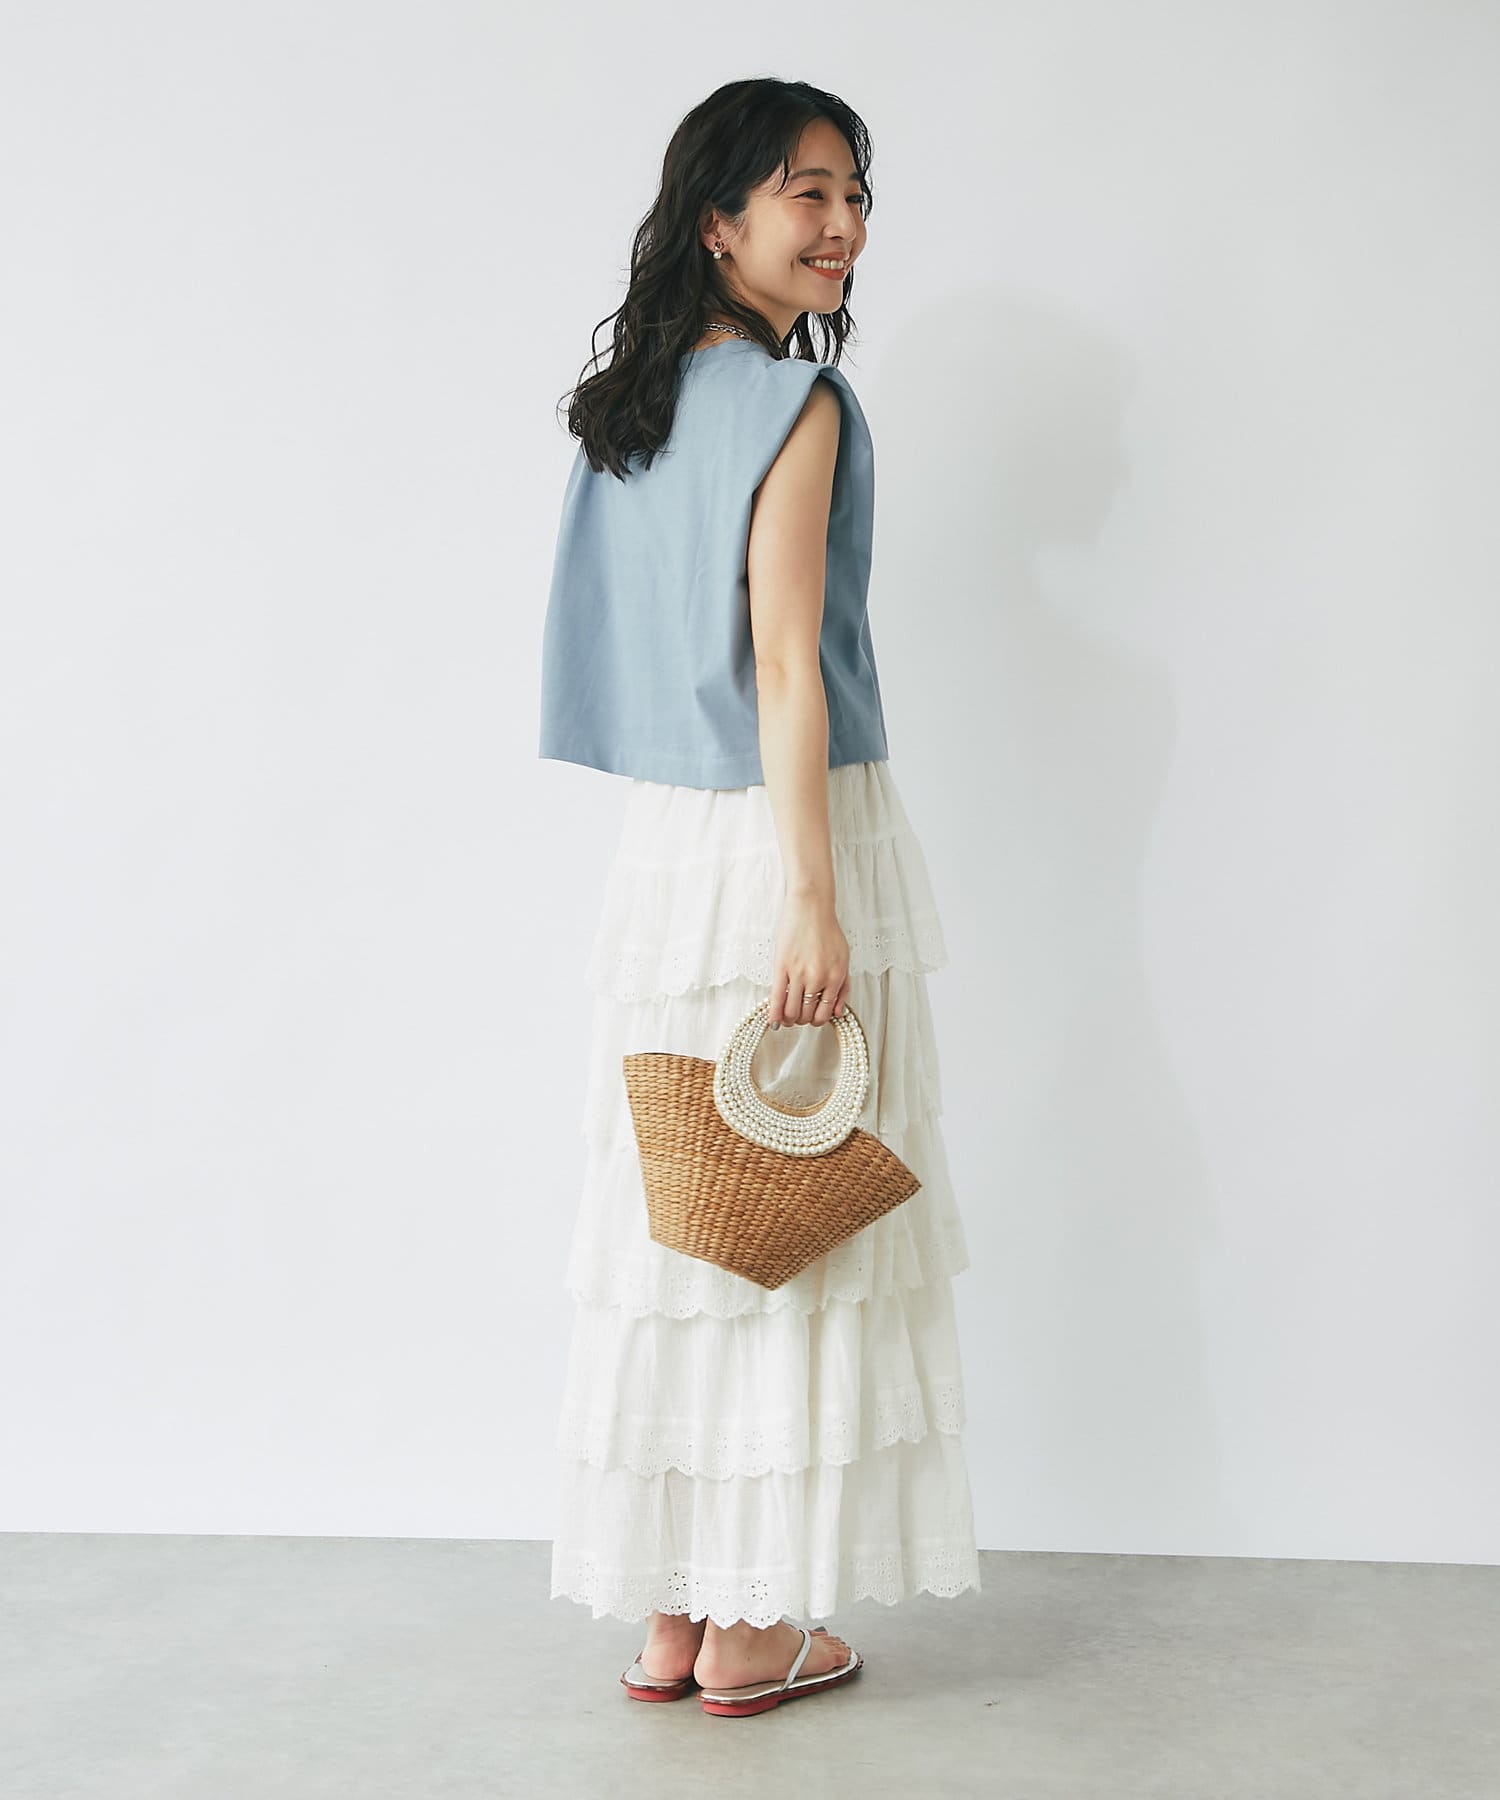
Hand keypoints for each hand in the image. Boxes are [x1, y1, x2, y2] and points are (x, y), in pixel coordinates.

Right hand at [767, 893, 849, 1027]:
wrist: (811, 907)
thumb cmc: (828, 931)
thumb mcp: (844, 959)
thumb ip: (843, 988)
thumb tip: (837, 1014)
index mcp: (836, 977)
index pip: (824, 1014)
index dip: (816, 1021)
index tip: (810, 1017)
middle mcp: (818, 979)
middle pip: (807, 1016)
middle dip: (801, 1020)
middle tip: (797, 1015)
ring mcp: (799, 973)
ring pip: (791, 1012)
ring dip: (788, 1019)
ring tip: (785, 1015)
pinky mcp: (781, 966)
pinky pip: (776, 998)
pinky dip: (773, 1014)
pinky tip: (772, 1019)